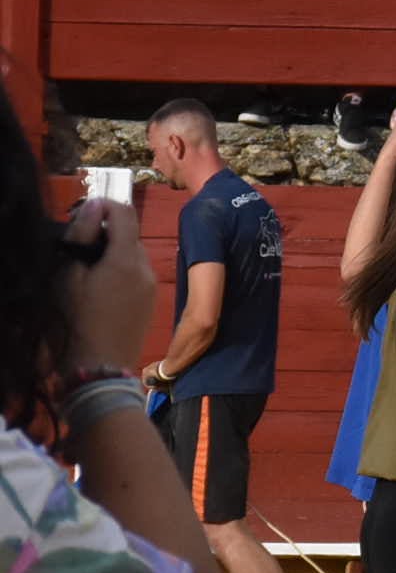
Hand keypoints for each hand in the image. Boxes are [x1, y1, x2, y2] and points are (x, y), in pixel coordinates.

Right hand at [59, 201, 155, 373]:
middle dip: (106, 231)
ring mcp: (151, 285)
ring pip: (134, 254)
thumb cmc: (76, 321)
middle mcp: (146, 268)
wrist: (100, 366)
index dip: (103, 205)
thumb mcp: (68, 275)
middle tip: (77, 244)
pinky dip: (121, 269)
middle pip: (130, 234)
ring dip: (113, 251)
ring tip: (86, 268)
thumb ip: (81, 237)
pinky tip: (101, 287)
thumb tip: (94, 206)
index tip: (81, 215)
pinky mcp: (150, 300)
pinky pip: (137, 273)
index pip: (125, 213)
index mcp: (126, 258)